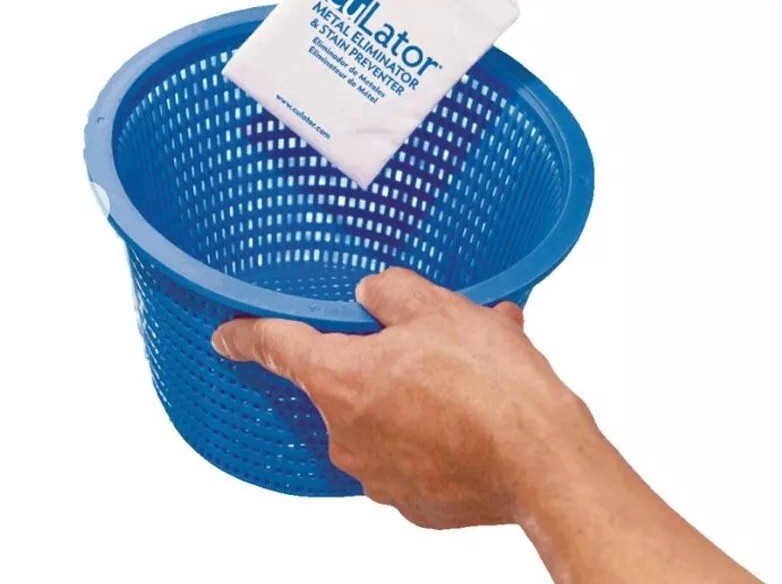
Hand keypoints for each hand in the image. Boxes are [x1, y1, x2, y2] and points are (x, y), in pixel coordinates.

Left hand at [212, 267, 588, 527]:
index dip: (246, 336)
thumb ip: (389, 291)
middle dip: (382, 358)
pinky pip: (412, 451)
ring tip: (470, 374)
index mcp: (340, 379)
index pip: (275, 347)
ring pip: (386, 415)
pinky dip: (434, 430)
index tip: (227, 336)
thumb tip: (375, 294)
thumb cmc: (490, 383)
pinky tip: (476, 413)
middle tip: (431, 343)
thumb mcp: (438, 307)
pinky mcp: (414, 501)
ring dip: (417, 392)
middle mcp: (347, 434)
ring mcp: (378, 474)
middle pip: (346, 380)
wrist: (543, 460)